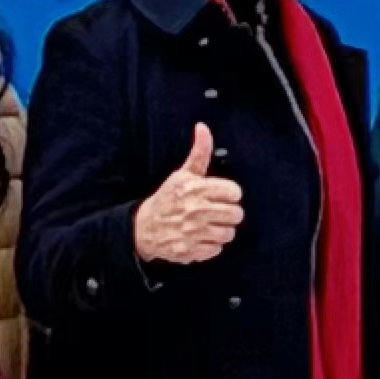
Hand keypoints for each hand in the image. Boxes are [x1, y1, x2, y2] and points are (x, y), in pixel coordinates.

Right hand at [132, 122, 247, 263]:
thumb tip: (203, 127)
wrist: (143, 228)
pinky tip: (202, 237)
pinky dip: (211, 245)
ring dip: (222, 230)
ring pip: (229, 233)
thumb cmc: (167, 199)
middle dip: (230, 213)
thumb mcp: (183, 173)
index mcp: (196, 189)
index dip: (230, 194)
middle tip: (219, 212)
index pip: (234, 192)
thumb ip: (199, 152)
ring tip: (211, 225)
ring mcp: (193, 232)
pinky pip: (216, 249)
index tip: (222, 196)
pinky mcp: (191, 250)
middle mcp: (196, 210)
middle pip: (236, 214)